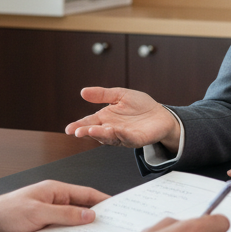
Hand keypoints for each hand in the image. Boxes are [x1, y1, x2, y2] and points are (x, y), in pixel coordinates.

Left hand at [0, 180, 107, 231]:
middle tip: (113, 230)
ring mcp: (48, 218)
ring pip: (72, 225)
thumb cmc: (4, 213)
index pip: (87, 194)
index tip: (120, 209)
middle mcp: (54, 203)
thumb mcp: (38, 212)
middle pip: (82, 210)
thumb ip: (65, 214)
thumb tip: (90, 215)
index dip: (104, 201)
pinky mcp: (42, 231)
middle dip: (96, 220)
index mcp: (55, 190)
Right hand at [64, 87, 179, 151]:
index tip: (69, 129)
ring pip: (110, 137)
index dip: (78, 126)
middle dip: (87, 132)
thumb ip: (102, 94)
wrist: (161, 114)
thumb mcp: (119, 95)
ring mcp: (123, 136)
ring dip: (101, 134)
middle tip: (78, 132)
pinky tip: (114, 130)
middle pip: (96, 132)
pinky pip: (127, 138)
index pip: (89, 122)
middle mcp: (112, 129)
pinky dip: (120, 135)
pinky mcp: (136, 139)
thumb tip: (82, 92)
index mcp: (105, 118)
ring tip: (92, 130)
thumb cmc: (140, 106)